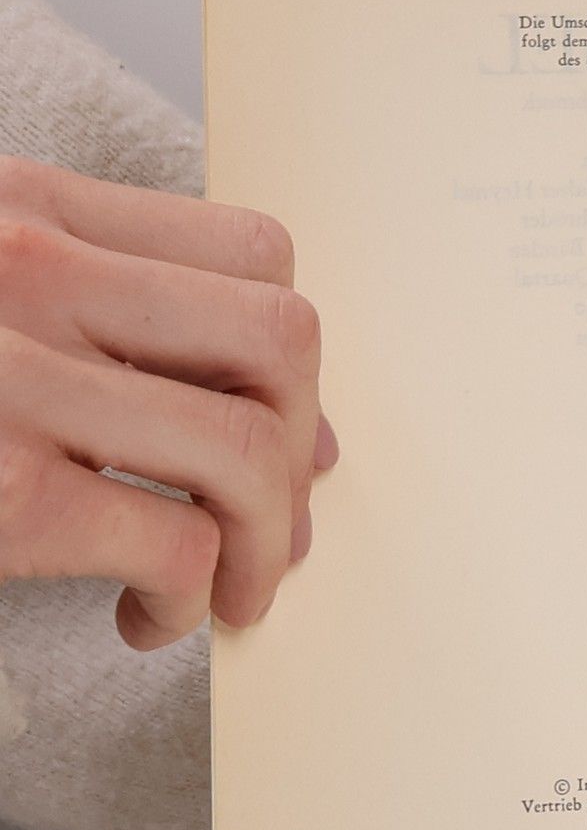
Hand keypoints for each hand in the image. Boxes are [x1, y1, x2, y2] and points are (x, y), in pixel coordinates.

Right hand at [0, 155, 335, 649]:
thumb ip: (115, 327)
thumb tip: (312, 443)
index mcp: (27, 211)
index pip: (250, 252)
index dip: (296, 357)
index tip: (288, 430)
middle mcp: (26, 272)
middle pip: (280, 338)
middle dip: (300, 446)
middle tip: (273, 522)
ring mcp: (10, 376)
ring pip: (246, 444)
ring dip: (264, 541)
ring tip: (232, 588)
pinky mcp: (0, 493)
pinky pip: (176, 544)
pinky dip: (191, 600)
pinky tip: (149, 618)